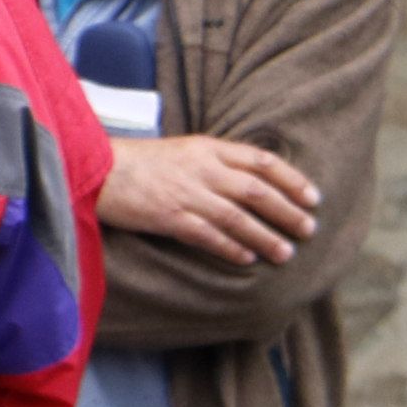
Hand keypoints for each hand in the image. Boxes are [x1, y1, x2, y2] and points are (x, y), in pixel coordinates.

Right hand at [100, 134, 318, 267]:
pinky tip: (246, 258)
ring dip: (266, 236)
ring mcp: (185, 194)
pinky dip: (230, 247)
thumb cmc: (137, 161)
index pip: (262, 161)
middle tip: (309, 229)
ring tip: (285, 252)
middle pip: (257, 191)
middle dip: (288, 211)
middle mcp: (202, 169)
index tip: (313, 198)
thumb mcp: (182, 150)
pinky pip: (208, 235)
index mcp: (208, 148)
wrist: (93, 169)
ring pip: (238, 217)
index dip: (292, 180)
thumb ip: (215, 161)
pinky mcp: (168, 216)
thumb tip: (252, 181)